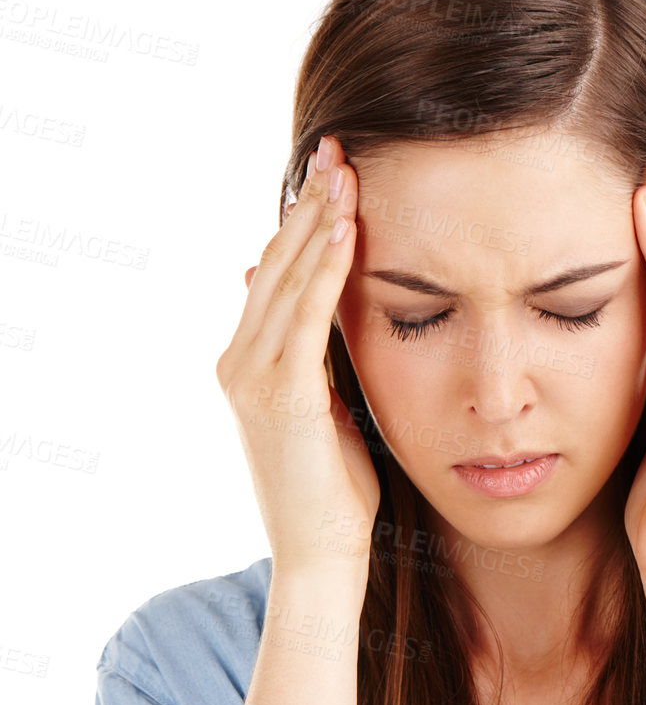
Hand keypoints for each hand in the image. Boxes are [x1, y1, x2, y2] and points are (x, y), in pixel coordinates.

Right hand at [218, 135, 380, 576]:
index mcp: (248, 363)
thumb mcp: (326, 409)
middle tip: (339, 148)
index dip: (301, 221)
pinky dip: (325, 269)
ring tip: (346, 171)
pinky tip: (347, 229)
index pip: (273, 274)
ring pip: (285, 279)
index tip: (333, 173)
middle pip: (273, 262)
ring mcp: (252, 377)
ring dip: (318, 221)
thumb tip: (314, 314)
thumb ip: (317, 358)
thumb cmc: (335, 492)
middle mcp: (239, 362)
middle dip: (308, 204)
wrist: (321, 555)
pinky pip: (306, 316)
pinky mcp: (281, 396)